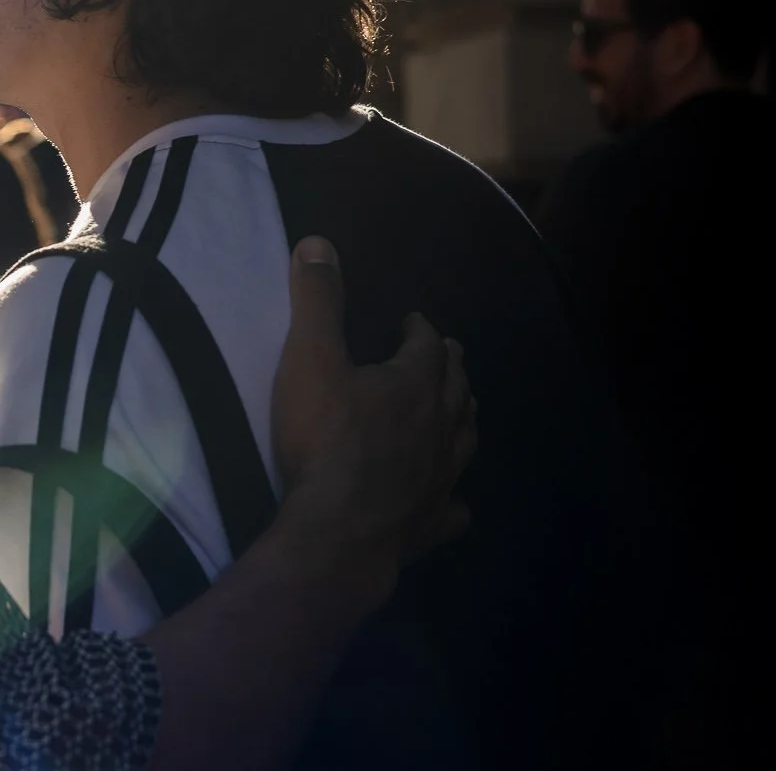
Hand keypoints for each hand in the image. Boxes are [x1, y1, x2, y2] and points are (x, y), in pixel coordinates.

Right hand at [270, 237, 475, 597]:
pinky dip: (456, 498)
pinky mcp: (432, 523)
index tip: (413, 321)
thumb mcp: (310, 358)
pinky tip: (454, 501)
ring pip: (465, 441)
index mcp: (415, 385)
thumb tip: (319, 243)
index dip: (421, 331)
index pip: (427, 347)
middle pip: (456, 390)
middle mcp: (440, 428)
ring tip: (462, 410)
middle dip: (452, 368)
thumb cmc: (324, 439)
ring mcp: (442, 479)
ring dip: (464, 420)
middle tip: (447, 355)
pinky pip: (455, 509)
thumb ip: (318, 301)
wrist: (337, 531)